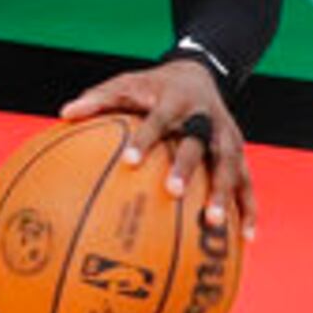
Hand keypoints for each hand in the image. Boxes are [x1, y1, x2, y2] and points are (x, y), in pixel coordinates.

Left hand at [58, 56, 248, 246]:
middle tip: (172, 193)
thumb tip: (64, 112)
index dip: (145, 139)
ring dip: (225, 193)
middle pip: (198, 143)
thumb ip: (98, 99)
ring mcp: (226, 135)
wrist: (198, 73)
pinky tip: (246, 239)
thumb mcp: (125, 84)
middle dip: (187, 167)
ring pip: (231, 164)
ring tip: (214, 224)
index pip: (159, 120)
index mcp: (175, 100)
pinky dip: (249, 208)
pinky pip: (247, 182)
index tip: (129, 161)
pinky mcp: (239, 151)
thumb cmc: (153, 87)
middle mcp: (204, 117)